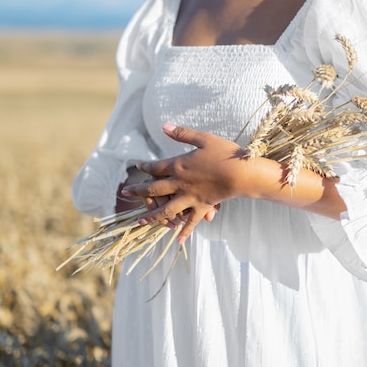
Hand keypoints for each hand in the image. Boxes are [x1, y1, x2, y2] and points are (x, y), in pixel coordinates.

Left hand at [121, 123, 246, 241]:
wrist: (241, 173)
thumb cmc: (225, 153)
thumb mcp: (204, 139)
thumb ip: (183, 134)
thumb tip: (164, 126)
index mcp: (178, 165)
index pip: (156, 167)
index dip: (146, 166)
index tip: (138, 166)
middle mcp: (180, 183)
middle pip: (153, 189)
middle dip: (138, 191)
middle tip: (125, 193)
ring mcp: (190, 197)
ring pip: (166, 209)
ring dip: (152, 216)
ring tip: (140, 221)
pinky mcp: (202, 207)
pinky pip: (191, 221)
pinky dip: (185, 231)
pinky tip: (178, 240)